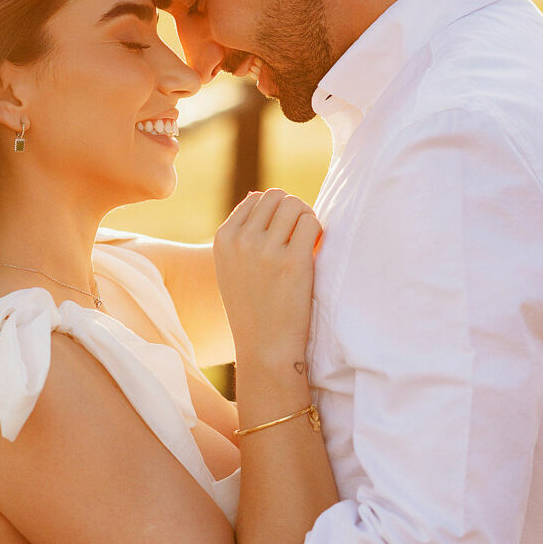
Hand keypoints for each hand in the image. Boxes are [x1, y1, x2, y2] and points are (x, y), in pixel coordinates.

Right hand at [214, 190, 320, 367]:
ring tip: (308, 243)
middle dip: (294, 211)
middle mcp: (241, 240)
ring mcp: (265, 250)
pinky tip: (316, 251)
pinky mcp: (293, 261)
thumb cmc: (254, 310)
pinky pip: (311, 223)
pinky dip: (319, 233)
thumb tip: (258, 194)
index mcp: (223, 239)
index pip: (257, 198)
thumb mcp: (232, 269)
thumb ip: (242, 233)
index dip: (277, 212)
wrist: (265, 349)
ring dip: (308, 218)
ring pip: (295, 205)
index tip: (285, 235)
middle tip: (301, 237)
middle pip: (277, 196)